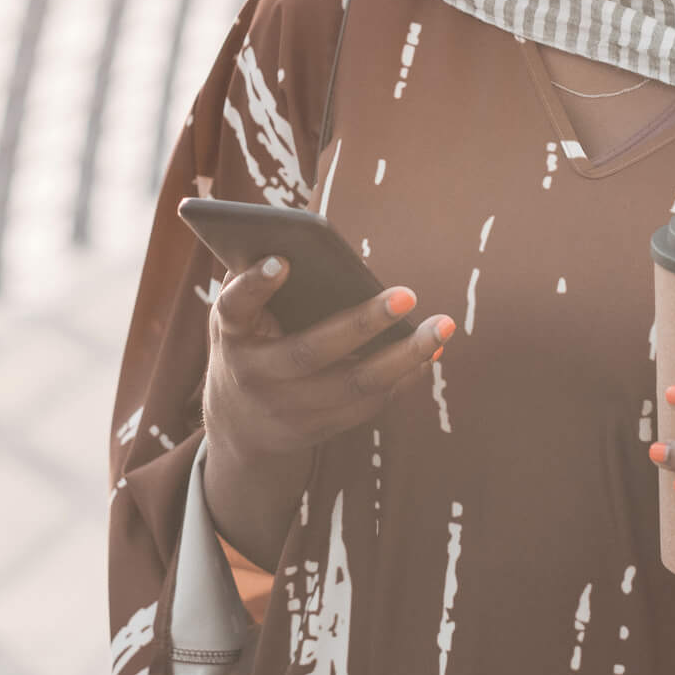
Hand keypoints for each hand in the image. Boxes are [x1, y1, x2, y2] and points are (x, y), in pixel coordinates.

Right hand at [202, 257, 453, 462]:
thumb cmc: (248, 343)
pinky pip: (369, 405)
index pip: (235, 308)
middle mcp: (256, 375)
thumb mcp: (238, 316)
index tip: (283, 260)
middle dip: (363, 323)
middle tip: (408, 294)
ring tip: (443, 326)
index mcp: (232, 334)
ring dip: (404, 357)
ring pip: (354, 385)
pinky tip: (430, 353)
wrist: (238, 426)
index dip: (255, 286)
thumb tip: (303, 243)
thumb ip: (258, 282)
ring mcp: (288, 409)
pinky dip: (404, 378)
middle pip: (313, 352)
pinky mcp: (319, 430)